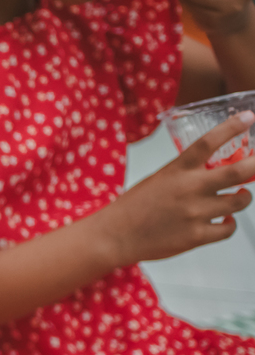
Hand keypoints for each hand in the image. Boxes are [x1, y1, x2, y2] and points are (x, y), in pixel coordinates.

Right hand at [97, 112, 254, 264]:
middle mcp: (189, 189)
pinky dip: (230, 223)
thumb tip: (214, 172)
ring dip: (244, 197)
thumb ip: (185, 174)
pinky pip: (228, 228)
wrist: (114, 236)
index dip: (233, 127)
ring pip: (240, 201)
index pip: (209, 141)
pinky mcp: (196, 236)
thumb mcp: (158, 179)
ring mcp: (195, 213)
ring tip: (240, 196)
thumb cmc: (132, 208)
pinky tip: (224, 220)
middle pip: (239, 171)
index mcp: (177, 170)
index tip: (249, 118)